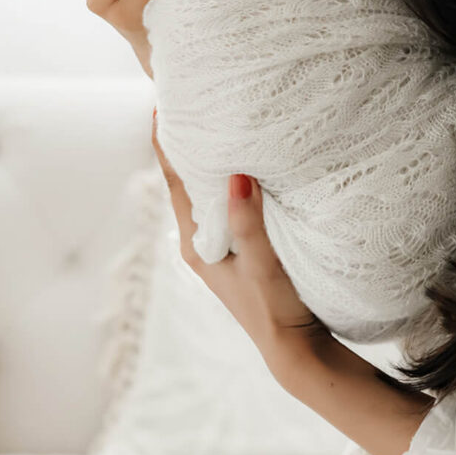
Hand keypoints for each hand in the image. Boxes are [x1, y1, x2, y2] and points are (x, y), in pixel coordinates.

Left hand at [150, 107, 330, 369]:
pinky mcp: (242, 249)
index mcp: (196, 244)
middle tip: (189, 103)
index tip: (159, 107)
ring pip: (209, 193)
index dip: (165, 145)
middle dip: (187, 145)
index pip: (174, 183)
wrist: (296, 351)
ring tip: (214, 123)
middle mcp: (202, 242)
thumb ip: (248, 222)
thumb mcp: (262, 265)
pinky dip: (231, 181)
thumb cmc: (274, 310)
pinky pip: (229, 204)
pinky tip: (245, 166)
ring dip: (210, 162)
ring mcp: (222, 246)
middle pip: (187, 182)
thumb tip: (236, 174)